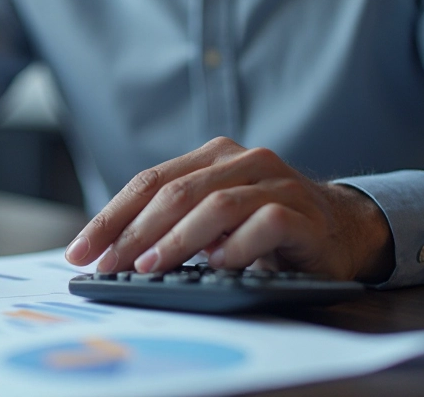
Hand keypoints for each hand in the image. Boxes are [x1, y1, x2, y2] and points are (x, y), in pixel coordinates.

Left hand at [64, 137, 394, 281]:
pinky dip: (236, 246)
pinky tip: (218, 263)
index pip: (149, 182)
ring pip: (216, 204)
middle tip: (108, 264)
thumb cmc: (263, 226)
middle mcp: (243, 160)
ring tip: (149, 266)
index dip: (111, 216)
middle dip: (134, 232)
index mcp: (212, 156)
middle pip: (176, 192)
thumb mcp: (212, 218)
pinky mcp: (303, 212)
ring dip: (177, 239)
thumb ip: (173, 221)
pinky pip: (264, 223)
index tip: (82, 250)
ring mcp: (276, 181)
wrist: (341, 229)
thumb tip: (111, 251)